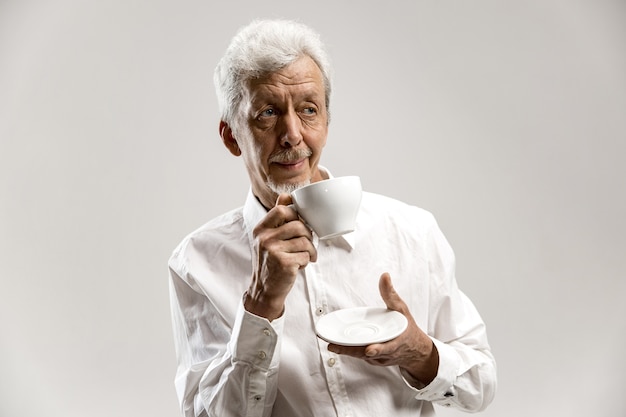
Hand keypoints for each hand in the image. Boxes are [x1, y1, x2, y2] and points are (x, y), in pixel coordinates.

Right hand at [244, 193, 316, 320]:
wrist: (264, 290)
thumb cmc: (270, 262)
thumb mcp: (268, 238)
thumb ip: (277, 218)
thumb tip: (286, 196)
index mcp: (261, 229)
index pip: (282, 209)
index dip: (295, 215)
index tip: (298, 226)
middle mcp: (264, 238)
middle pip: (298, 225)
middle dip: (307, 235)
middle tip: (306, 245)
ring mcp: (273, 250)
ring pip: (305, 241)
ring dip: (309, 251)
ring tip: (304, 257)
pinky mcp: (283, 263)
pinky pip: (305, 256)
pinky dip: (306, 261)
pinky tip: (298, 266)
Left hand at [328, 273, 438, 385]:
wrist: (414, 349)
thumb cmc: (407, 327)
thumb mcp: (401, 309)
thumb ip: (390, 294)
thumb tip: (385, 276)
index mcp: (397, 341)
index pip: (387, 347)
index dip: (378, 349)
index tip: (369, 350)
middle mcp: (387, 353)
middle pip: (367, 353)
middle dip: (350, 350)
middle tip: (334, 346)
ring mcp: (380, 359)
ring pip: (361, 356)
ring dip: (346, 351)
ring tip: (332, 345)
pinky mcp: (373, 361)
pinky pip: (360, 356)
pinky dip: (349, 351)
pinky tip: (338, 345)